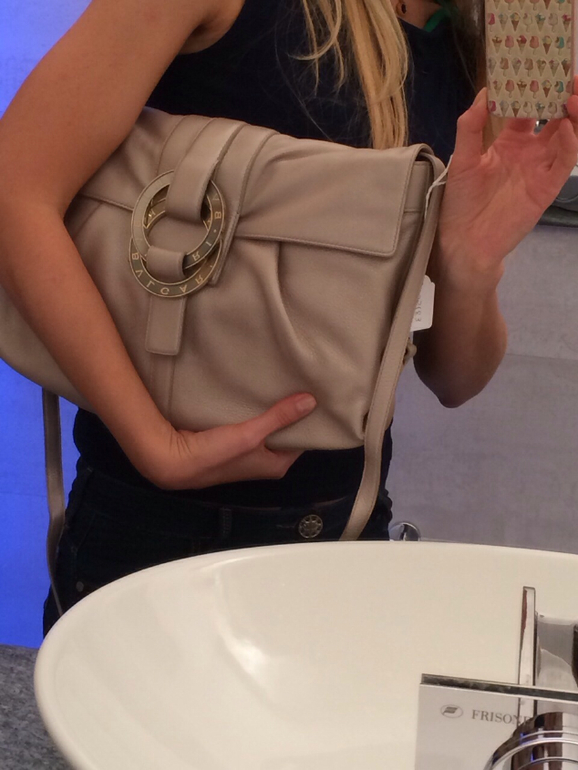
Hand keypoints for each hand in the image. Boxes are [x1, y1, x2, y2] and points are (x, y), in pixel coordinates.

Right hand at [134, 392, 316, 489]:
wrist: (175, 460)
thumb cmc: (216, 455)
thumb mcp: (252, 434)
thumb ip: (280, 417)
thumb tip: (311, 401)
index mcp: (276, 465)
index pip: (301, 440)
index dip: (307, 420)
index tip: (314, 397)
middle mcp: (263, 461)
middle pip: (283, 432)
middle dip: (288, 412)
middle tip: (298, 385)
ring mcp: (246, 452)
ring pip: (265, 426)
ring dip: (268, 410)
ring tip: (280, 384)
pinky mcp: (231, 442)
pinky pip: (249, 423)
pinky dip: (252, 410)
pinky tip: (254, 392)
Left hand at [434, 79, 577, 290]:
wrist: (464, 241)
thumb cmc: (460, 202)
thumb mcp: (462, 159)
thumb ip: (471, 126)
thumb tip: (484, 91)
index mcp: (508, 142)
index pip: (528, 108)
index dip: (535, 88)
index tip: (540, 65)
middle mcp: (529, 151)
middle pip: (554, 117)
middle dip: (562, 95)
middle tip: (568, 72)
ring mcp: (540, 168)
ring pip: (567, 135)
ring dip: (573, 114)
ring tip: (573, 94)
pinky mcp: (547, 187)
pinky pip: (565, 161)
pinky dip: (570, 142)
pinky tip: (567, 126)